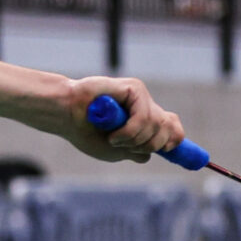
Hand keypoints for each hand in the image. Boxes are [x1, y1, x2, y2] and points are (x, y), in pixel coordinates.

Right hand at [63, 77, 185, 163]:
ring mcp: (141, 97)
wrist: (66, 116)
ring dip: (134, 140)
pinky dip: (129, 132)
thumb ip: (138, 151)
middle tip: (126, 147)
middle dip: (149, 144)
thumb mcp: (117, 151)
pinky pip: (144, 117)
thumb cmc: (87, 133)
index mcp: (144, 119)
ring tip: (114, 139)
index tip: (165, 150)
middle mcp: (145, 106)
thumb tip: (154, 151)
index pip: (173, 127)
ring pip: (156, 126)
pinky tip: (113, 135)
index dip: (174, 140)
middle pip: (168, 128)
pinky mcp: (134, 89)